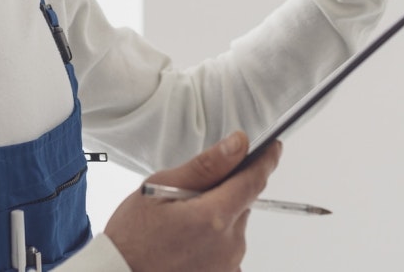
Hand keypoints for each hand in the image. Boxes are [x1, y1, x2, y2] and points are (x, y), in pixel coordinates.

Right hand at [104, 132, 283, 271]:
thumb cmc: (131, 238)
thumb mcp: (160, 188)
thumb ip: (205, 166)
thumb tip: (238, 144)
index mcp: (213, 217)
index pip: (253, 180)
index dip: (265, 160)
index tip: (272, 148)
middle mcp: (228, 245)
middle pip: (241, 204)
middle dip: (222, 194)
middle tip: (187, 199)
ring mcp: (227, 265)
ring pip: (233, 227)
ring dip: (216, 220)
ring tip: (180, 228)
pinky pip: (227, 250)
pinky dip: (213, 242)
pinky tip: (186, 245)